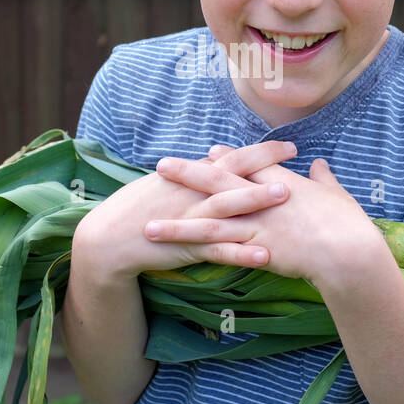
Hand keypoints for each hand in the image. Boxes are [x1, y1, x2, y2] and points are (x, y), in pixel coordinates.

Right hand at [73, 141, 298, 281]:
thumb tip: (220, 164)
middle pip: (232, 173)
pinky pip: (218, 250)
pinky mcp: (187, 247)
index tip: (289, 146)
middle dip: (264, 164)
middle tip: (294, 155)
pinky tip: (265, 257)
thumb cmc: (139, 208)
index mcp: (191, 177)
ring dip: (256, 200)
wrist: (109, 238)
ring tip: (286, 195)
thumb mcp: (168, 185)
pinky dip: (241, 253)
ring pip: (228, 207)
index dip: (260, 152)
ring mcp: (191, 219)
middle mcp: (193, 193)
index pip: (230, 158)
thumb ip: (196, 176)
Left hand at [144, 145, 387, 285]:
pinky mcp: (255, 249)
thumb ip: (324, 179)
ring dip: (176, 222)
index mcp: (282, 181)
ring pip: (208, 220)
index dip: (226, 157)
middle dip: (187, 174)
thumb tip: (320, 166)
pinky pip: (219, 250)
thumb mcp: (337, 194)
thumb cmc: (348, 223)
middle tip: (160, 166)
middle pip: (218, 180)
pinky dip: (195, 251)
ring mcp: (256, 224)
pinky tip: (176, 256)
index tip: (209, 151)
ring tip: (147, 223)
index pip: (248, 163)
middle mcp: (262, 198)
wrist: (349, 250)